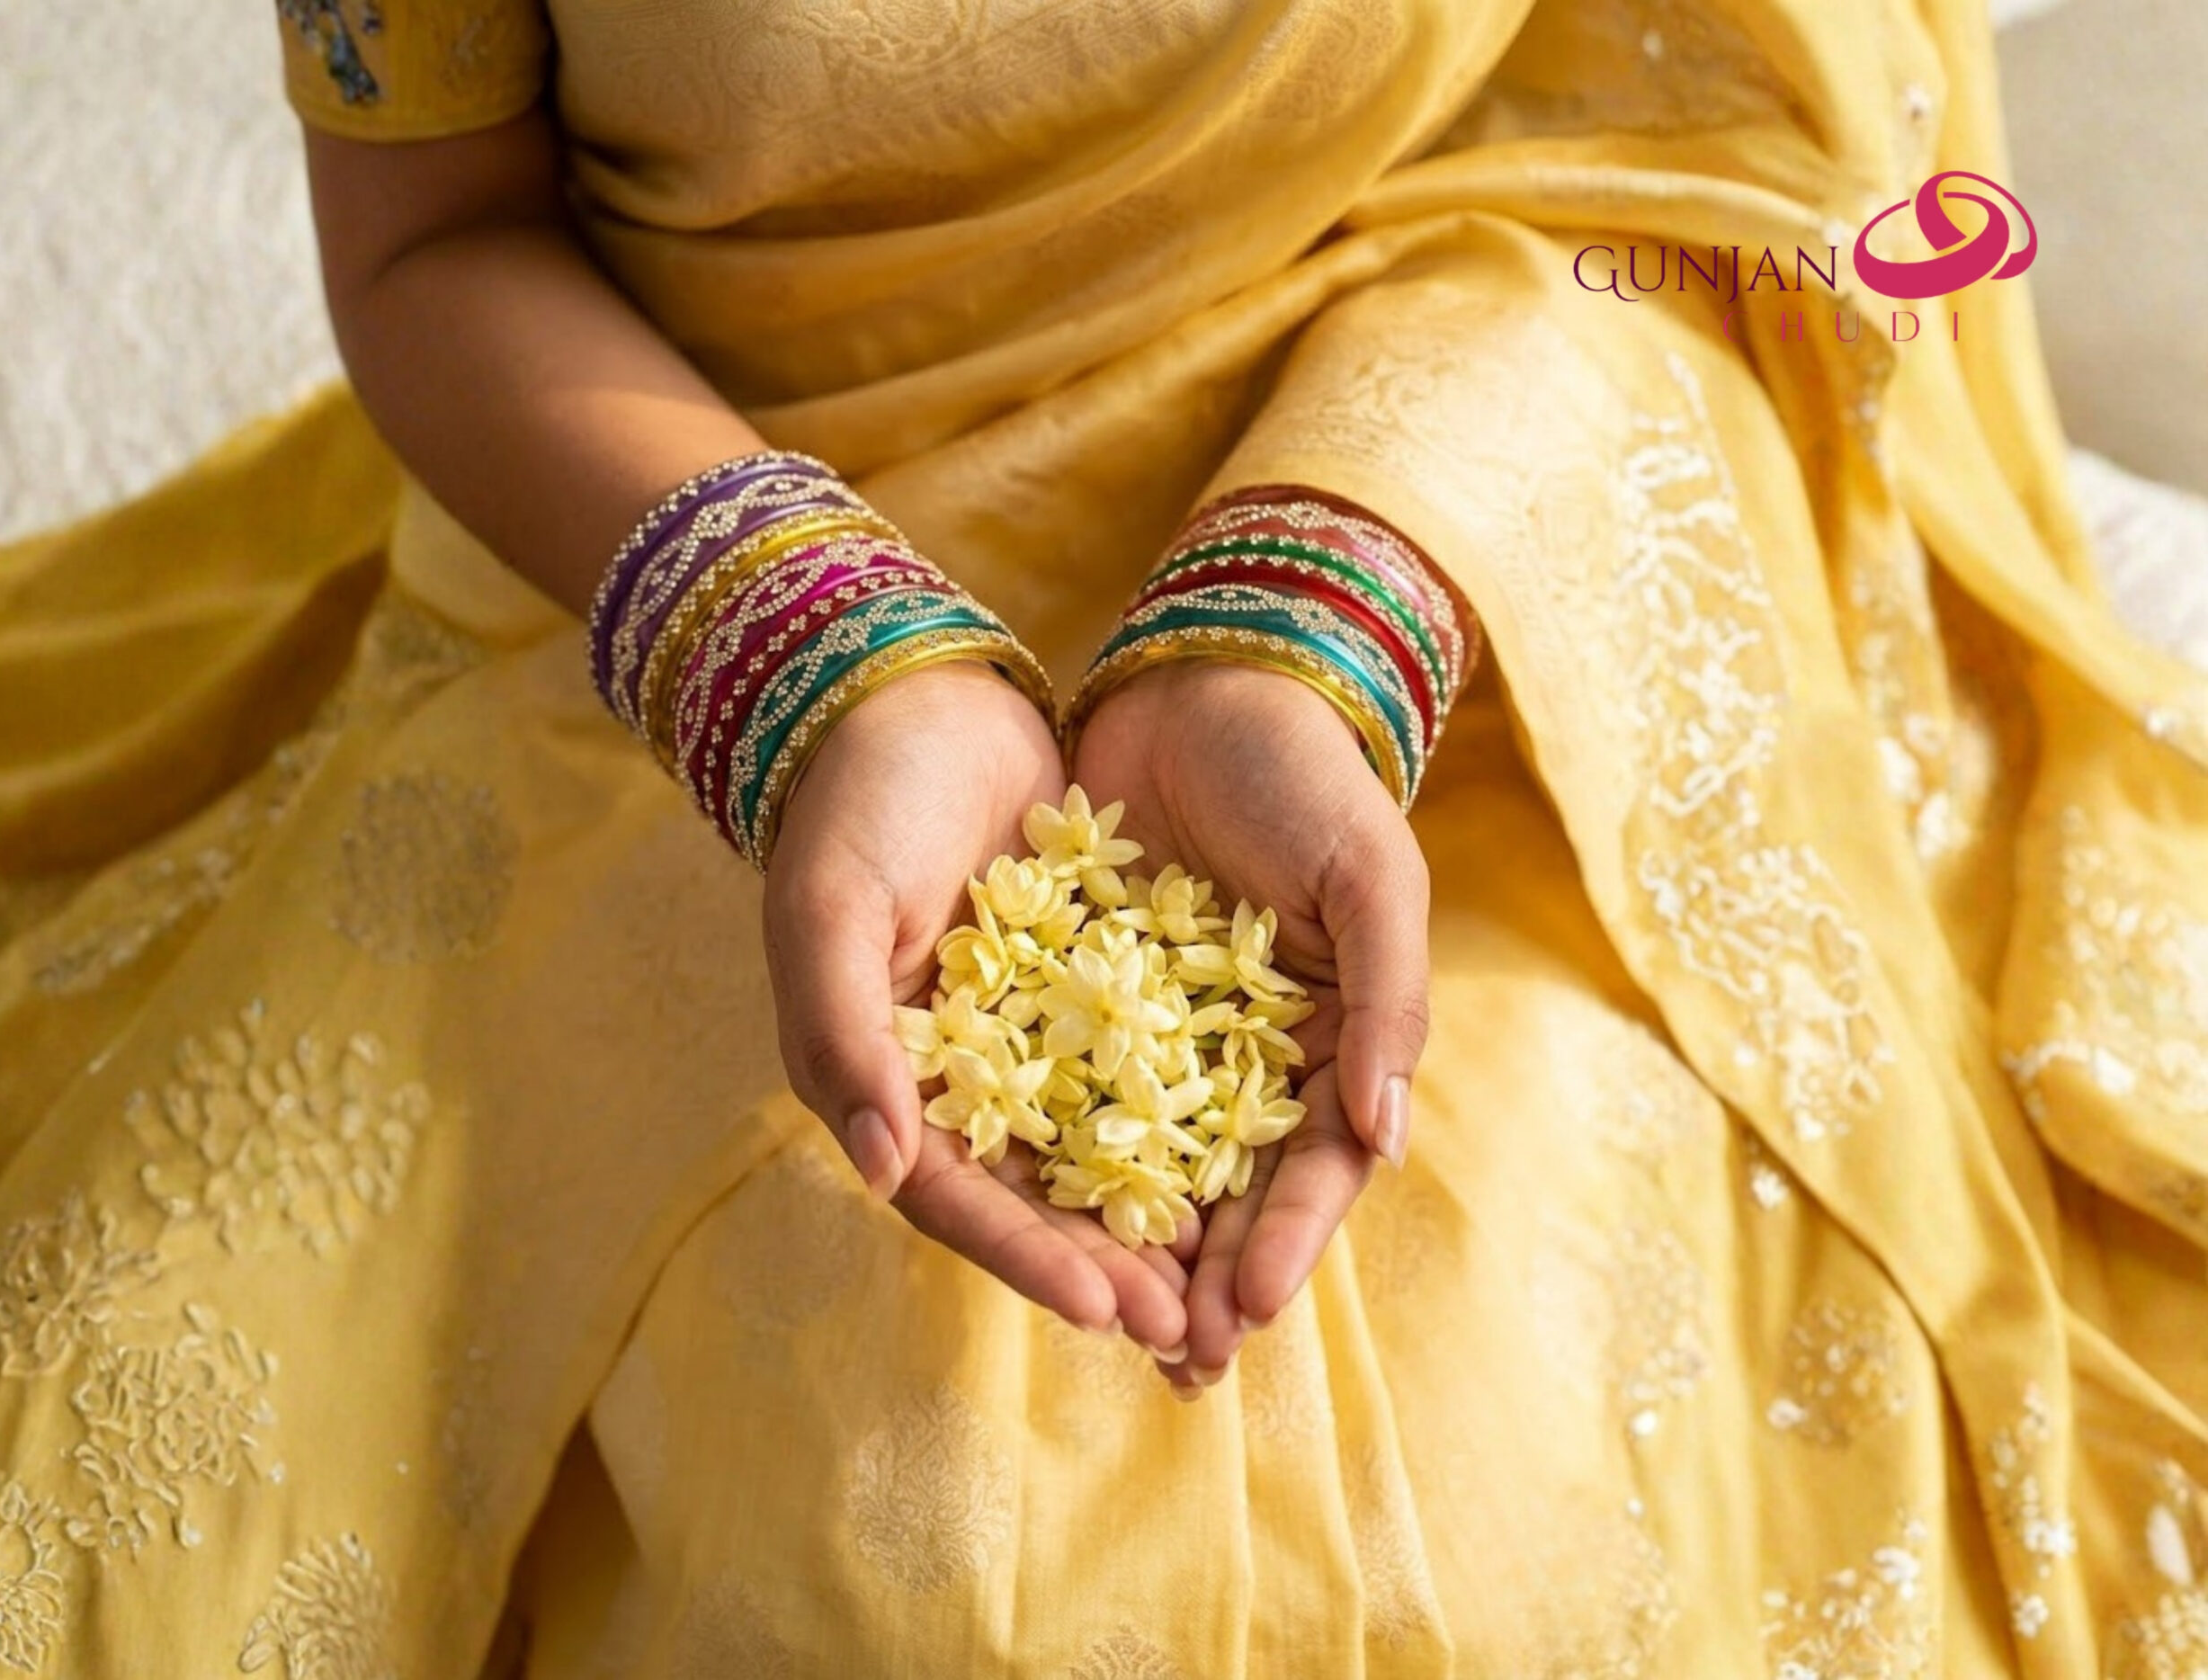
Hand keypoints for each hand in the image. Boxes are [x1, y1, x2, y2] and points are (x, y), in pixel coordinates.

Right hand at [764, 661, 1190, 1354]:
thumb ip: (849, 1042)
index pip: (961, 1198)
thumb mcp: (830, 917)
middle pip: (1039, 1200)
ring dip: (1157, 1219)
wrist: (914, 697)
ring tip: (1228, 1280)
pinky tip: (1251, 1162)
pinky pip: (1142, 1072)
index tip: (1106, 1309)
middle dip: (1111, 1268)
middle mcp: (959, 1080)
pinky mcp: (1087, 987)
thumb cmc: (852, 808)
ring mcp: (1027, 1037)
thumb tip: (885, 1171)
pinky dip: (1186, 1124)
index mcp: (886, 1082)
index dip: (1031, 1259)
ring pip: (1098, 1153)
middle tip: (1191, 1331)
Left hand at [1071, 659, 1431, 1393]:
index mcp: (1326, 1039)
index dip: (1287, 1239)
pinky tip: (1027, 1214)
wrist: (1204, 680)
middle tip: (1174, 1362)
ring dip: (1129, 1246)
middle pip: (1227, 1191)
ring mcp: (1162, 1034)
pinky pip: (1065, 1091)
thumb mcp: (1370, 874)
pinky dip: (1053, 1156)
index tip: (1250, 1308)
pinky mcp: (1081, 998)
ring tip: (1103, 1321)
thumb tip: (1386, 1138)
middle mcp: (1244, 1055)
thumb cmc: (1309, 776)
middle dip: (1203, 1277)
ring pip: (1144, 1163)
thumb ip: (1387, 998)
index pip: (1313, 1166)